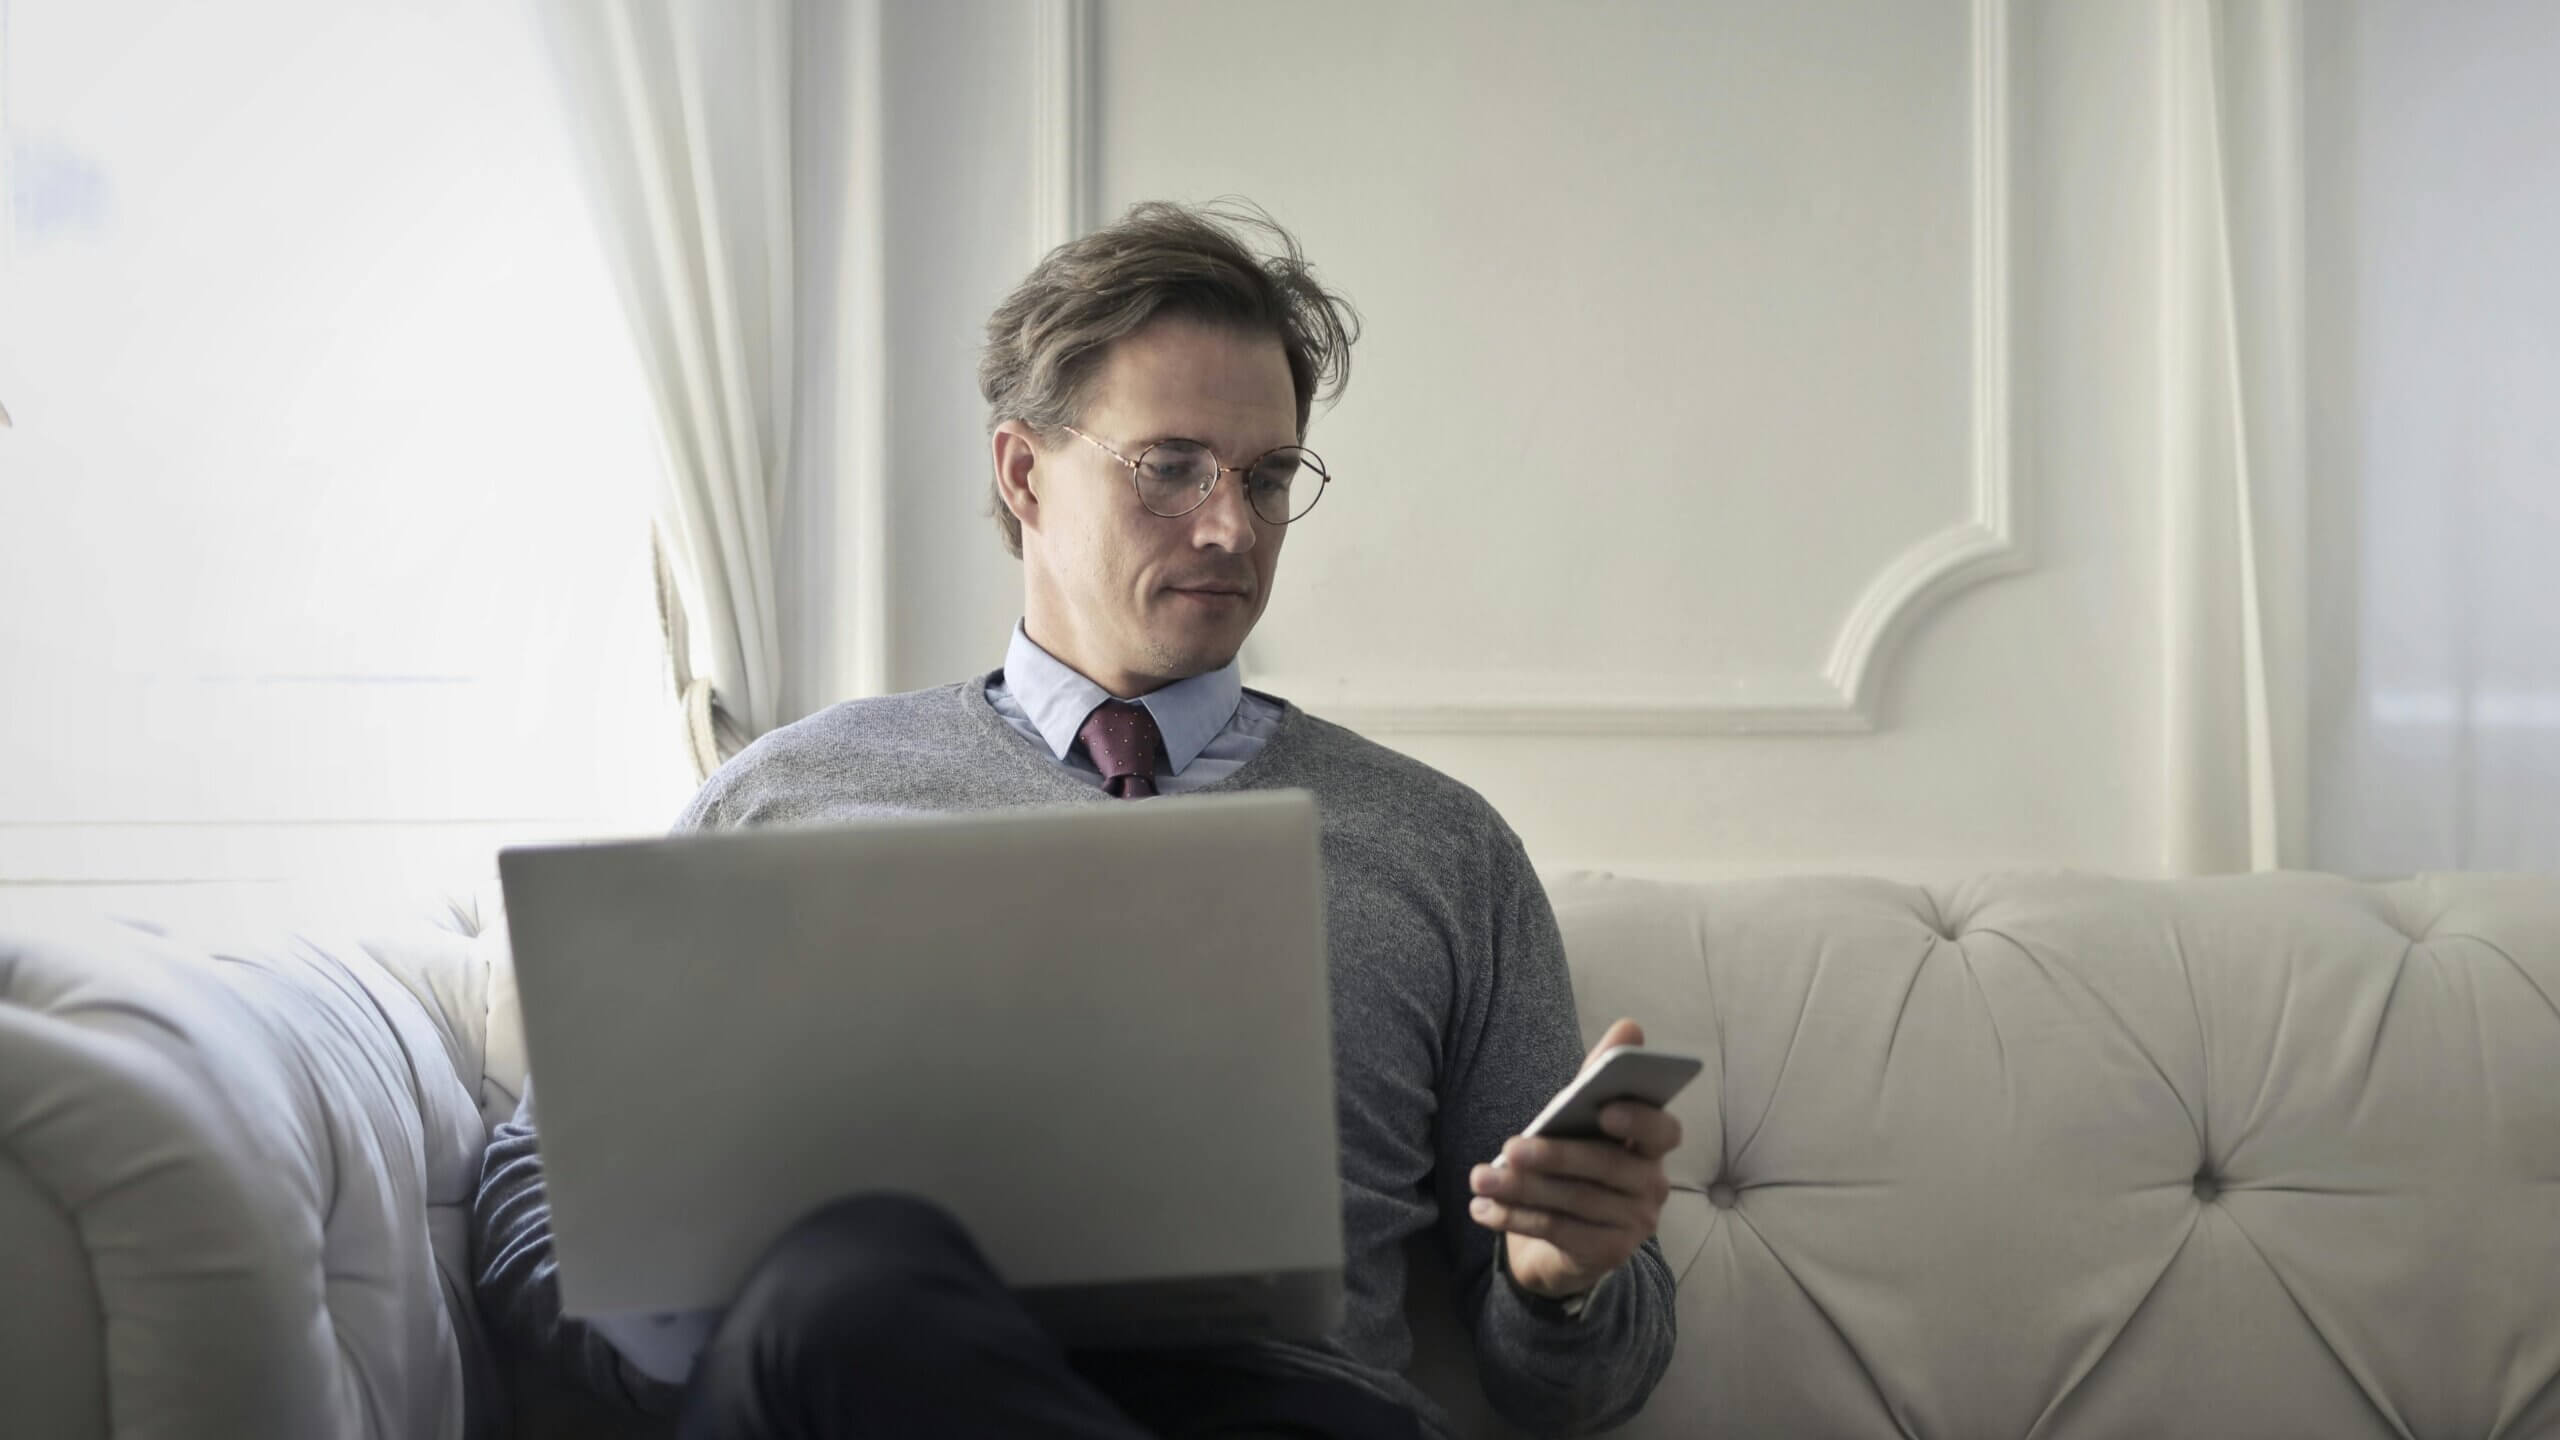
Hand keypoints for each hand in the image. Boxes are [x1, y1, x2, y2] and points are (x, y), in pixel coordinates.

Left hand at [1468, 1018, 1681, 1300]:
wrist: (1566, 1241)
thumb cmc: (1577, 1162)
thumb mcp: (1582, 1119)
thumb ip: (1600, 1076)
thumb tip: (1630, 1026)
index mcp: (1652, 1146)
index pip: (1663, 1131)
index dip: (1639, 1121)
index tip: (1605, 1110)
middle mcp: (1653, 1186)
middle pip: (1605, 1167)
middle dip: (1552, 1156)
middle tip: (1508, 1148)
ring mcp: (1634, 1224)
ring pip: (1574, 1201)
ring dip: (1520, 1189)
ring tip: (1478, 1179)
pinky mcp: (1608, 1254)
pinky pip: (1559, 1232)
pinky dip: (1516, 1219)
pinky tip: (1482, 1211)